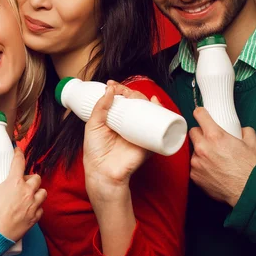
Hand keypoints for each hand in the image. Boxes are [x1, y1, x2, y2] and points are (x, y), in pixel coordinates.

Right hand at [0, 148, 45, 241]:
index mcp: (14, 182)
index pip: (20, 162)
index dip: (19, 154)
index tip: (18, 151)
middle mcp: (26, 192)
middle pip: (36, 178)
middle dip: (30, 177)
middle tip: (21, 180)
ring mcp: (32, 206)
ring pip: (42, 193)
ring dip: (37, 192)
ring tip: (28, 194)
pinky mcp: (33, 220)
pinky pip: (41, 210)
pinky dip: (37, 207)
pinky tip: (29, 209)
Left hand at [83, 81, 158, 202]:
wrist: (103, 171)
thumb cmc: (95, 151)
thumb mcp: (93, 125)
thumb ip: (100, 107)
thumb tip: (110, 89)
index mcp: (116, 120)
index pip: (121, 101)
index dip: (120, 90)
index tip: (112, 84)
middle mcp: (129, 124)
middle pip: (136, 103)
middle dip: (132, 92)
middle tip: (124, 91)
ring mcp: (140, 132)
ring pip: (148, 111)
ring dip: (146, 99)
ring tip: (136, 96)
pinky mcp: (149, 141)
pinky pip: (160, 127)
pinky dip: (162, 113)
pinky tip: (156, 104)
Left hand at [189, 107, 255, 206]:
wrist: (246, 190)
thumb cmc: (249, 168)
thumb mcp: (252, 144)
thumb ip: (245, 132)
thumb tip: (241, 129)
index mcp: (215, 136)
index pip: (199, 116)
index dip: (200, 113)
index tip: (200, 114)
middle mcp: (202, 147)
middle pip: (192, 132)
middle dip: (200, 133)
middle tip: (209, 140)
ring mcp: (196, 161)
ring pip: (193, 150)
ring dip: (200, 152)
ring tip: (213, 159)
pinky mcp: (193, 174)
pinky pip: (193, 165)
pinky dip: (200, 166)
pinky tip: (210, 170)